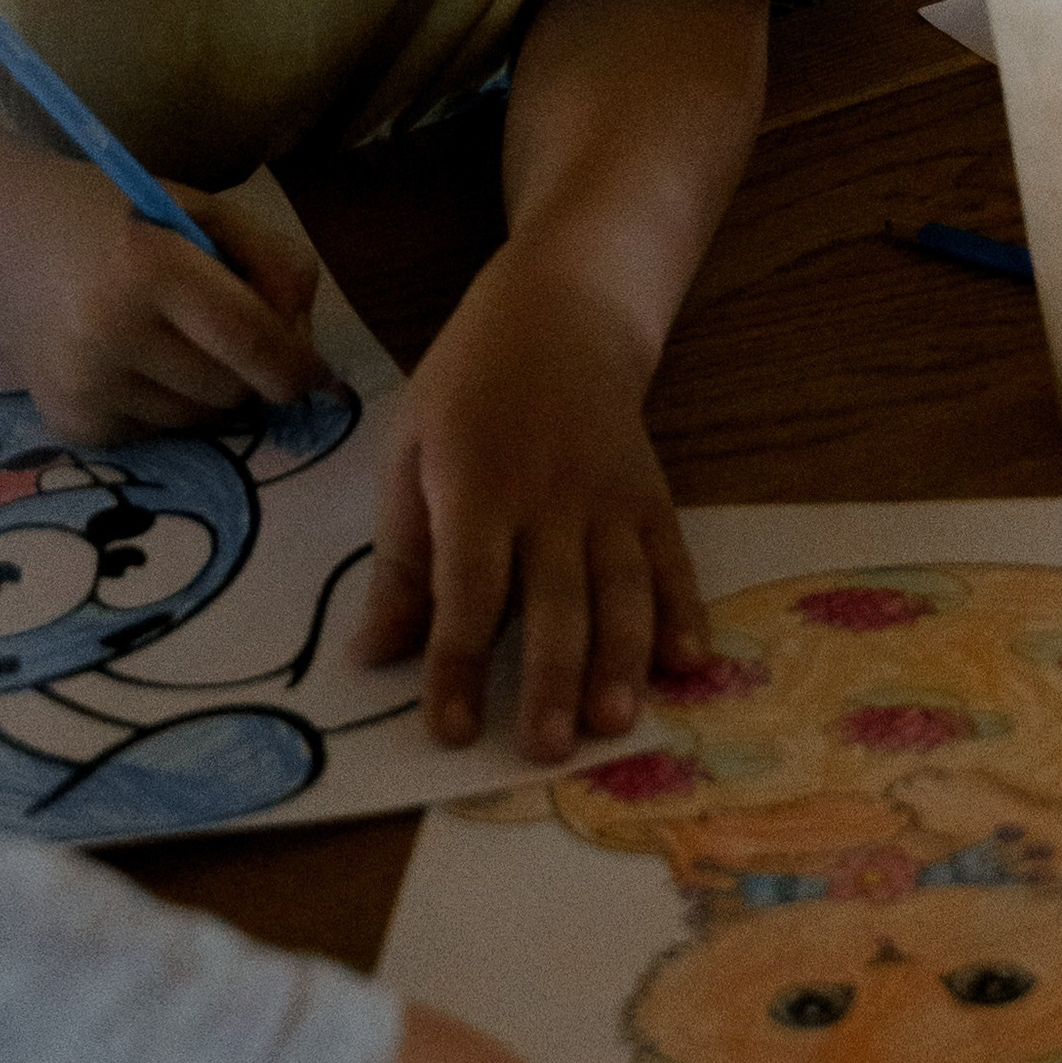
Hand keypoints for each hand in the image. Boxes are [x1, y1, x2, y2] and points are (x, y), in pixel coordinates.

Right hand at [0, 160, 328, 441]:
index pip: (250, 338)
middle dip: (250, 372)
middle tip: (229, 335)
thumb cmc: (114, 220)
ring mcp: (85, 386)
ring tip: (171, 339)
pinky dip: (167, 405)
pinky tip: (133, 362)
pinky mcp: (72, 423)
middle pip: (232, 389)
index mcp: (148, 265)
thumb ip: (270, 264)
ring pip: (200, 420)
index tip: (315, 373)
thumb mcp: (199, 212)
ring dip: (209, 390)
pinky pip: (160, 434)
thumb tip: (304, 346)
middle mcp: (110, 333)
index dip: (297, 364)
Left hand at [357, 271, 708, 757]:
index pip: (468, 589)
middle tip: (546, 750)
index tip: (451, 731)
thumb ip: (398, 560)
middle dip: (551, 678)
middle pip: (554, 599)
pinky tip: (690, 663)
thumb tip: (371, 657)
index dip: (458, 663)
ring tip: (616, 724)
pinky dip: (684, 612)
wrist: (562, 312)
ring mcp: (609, 497)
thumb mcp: (408, 453)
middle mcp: (549, 496)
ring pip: (622, 588)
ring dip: (621, 660)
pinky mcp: (651, 495)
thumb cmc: (466, 387)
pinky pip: (671, 560)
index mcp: (476, 487)